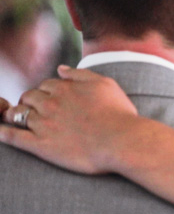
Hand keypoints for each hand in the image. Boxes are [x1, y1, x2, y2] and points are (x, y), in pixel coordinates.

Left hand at [0, 66, 138, 173]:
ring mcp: (43, 124)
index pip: (46, 85)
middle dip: (31, 101)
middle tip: (39, 111)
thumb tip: (60, 68)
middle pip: (29, 97)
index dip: (49, 92)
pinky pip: (12, 136)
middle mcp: (50, 103)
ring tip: (19, 119)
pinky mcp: (40, 145)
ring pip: (18, 114)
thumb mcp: (105, 84)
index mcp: (64, 88)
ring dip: (17, 114)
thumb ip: (80, 74)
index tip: (55, 100)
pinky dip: (2, 133)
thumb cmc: (118, 113)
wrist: (121, 141)